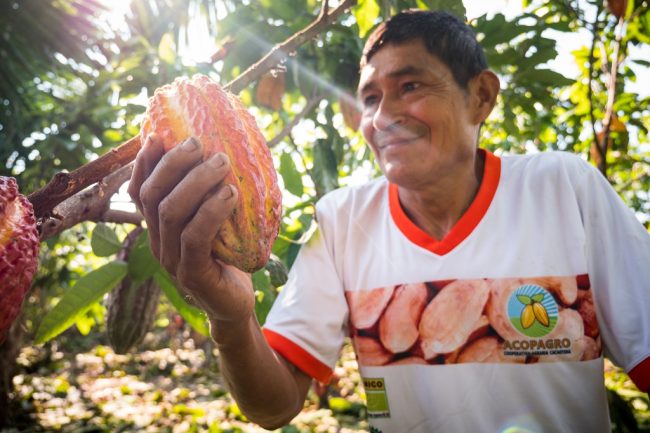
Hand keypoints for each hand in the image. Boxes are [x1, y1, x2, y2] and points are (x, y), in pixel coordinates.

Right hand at [128, 135, 254, 323]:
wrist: (236, 304)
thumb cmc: (228, 257)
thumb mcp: (217, 221)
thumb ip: (210, 194)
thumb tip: (225, 150)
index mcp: (158, 228)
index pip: (140, 192)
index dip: (145, 164)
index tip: (157, 135)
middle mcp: (158, 242)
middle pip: (153, 196)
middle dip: (173, 164)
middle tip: (198, 142)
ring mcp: (172, 260)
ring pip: (172, 212)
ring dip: (196, 182)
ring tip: (222, 162)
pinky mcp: (192, 275)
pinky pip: (195, 237)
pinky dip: (211, 211)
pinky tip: (230, 194)